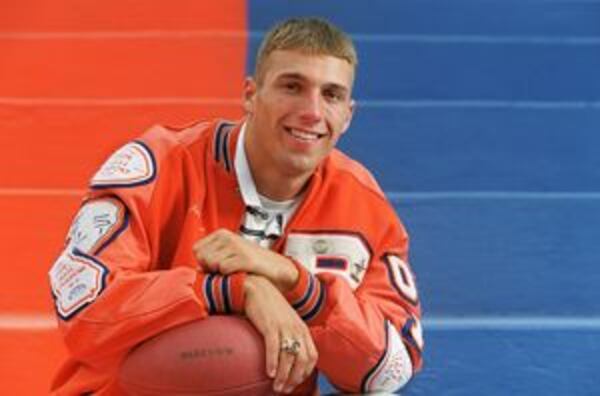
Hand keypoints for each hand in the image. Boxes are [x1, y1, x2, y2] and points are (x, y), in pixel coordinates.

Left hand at [193, 229, 298, 290]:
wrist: (278, 270)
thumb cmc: (253, 264)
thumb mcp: (231, 254)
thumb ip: (212, 258)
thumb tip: (195, 270)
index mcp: (222, 234)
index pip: (196, 249)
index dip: (203, 262)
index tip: (216, 267)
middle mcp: (227, 237)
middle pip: (202, 257)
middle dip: (210, 268)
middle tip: (226, 271)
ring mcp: (236, 246)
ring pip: (212, 264)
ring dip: (220, 273)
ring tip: (234, 272)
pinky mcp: (244, 258)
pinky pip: (224, 269)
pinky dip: (229, 276)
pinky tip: (240, 274)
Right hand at [244, 275, 317, 393]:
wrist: (258, 288)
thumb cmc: (269, 306)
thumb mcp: (286, 321)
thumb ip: (289, 335)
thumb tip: (286, 354)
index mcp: (302, 329)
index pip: (312, 356)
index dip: (306, 373)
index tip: (296, 382)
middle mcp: (296, 329)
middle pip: (303, 360)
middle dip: (295, 379)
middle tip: (285, 389)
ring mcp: (284, 327)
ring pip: (289, 357)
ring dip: (283, 376)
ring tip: (277, 386)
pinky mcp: (270, 325)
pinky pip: (274, 348)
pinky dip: (273, 362)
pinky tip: (269, 373)